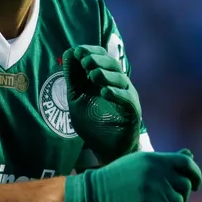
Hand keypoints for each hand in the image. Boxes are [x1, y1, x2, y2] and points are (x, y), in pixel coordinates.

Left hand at [63, 45, 141, 162]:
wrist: (107, 150)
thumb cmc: (93, 123)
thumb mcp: (77, 98)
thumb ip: (73, 78)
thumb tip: (68, 52)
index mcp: (105, 78)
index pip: (102, 56)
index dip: (91, 51)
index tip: (77, 51)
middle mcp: (118, 84)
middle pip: (112, 64)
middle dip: (98, 60)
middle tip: (85, 62)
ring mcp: (127, 96)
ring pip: (121, 79)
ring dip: (106, 75)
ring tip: (92, 74)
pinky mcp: (133, 112)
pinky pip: (127, 99)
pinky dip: (116, 94)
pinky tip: (104, 92)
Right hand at [64, 149, 201, 201]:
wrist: (93, 193)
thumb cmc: (114, 178)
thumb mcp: (140, 162)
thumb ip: (165, 161)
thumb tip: (190, 154)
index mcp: (155, 158)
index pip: (187, 163)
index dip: (195, 175)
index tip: (195, 184)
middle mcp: (158, 170)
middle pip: (184, 188)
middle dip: (177, 197)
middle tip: (159, 201)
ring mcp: (155, 188)